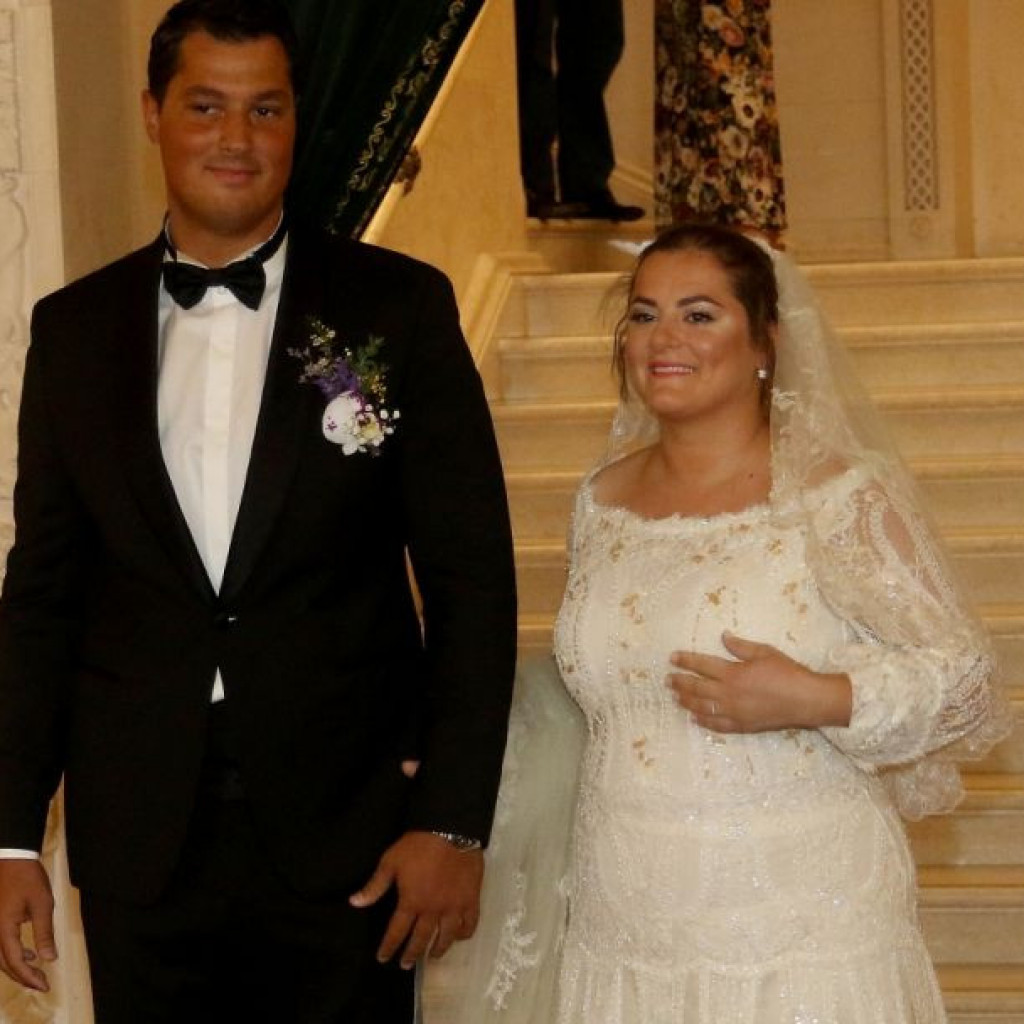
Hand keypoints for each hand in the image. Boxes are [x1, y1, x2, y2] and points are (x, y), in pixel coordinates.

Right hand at [0, 859, 56, 991]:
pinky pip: (0, 946)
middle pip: (4, 964)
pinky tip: (30, 954)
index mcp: (3, 930)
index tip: (45, 985)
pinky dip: (13, 954)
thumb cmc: (28, 879)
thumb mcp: (43, 904)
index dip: (29, 977)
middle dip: (23, 976)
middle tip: (42, 983)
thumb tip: (49, 958)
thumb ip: (44, 933)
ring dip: (18, 967)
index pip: (15, 962)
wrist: (11, 859)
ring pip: (0, 957)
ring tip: (37, 972)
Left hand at [350, 831, 482, 968]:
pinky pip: (469, 924)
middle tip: (405, 964)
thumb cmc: (418, 845)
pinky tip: (458, 936)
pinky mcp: (471, 900)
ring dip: (438, 950)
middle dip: (411, 954)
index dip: (389, 947)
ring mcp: (454, 907)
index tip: (383, 958)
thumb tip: (354, 903)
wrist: (451, 829)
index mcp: (411, 902)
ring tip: (432, 957)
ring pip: (446, 937)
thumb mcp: (390, 862)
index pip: (397, 932)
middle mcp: (432, 911)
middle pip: (421, 940)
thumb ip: (375, 885)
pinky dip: (464, 934)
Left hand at [668, 631, 851, 732]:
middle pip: (697, 687)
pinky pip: (717, 725)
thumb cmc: (787, 672)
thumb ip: (740, 646)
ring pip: (702, 707)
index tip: (672, 658)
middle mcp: (729, 693)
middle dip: (680, 682)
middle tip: (667, 680)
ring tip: (675, 697)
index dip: (685, 660)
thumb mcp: (764, 652)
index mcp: (733, 673)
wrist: (806, 700)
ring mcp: (734, 712)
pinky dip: (703, 721)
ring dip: (686, 701)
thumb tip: (723, 636)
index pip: (702, 665)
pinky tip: (694, 718)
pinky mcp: (742, 725)